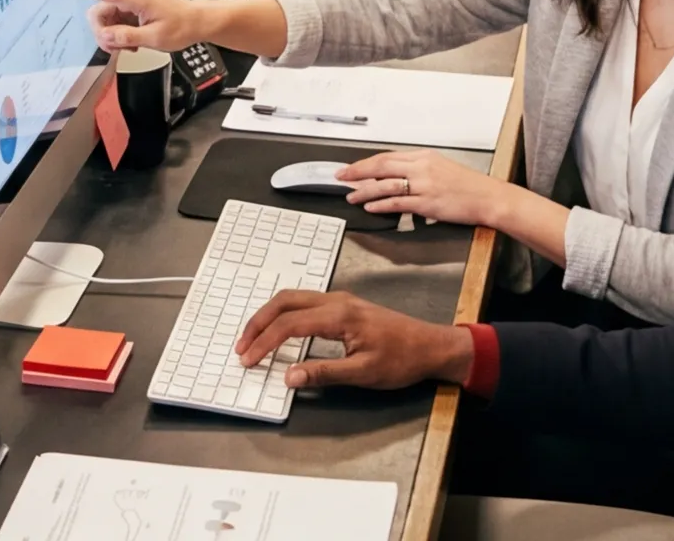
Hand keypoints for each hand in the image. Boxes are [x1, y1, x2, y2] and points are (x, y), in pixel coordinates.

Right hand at [56, 0, 207, 52]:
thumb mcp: (155, 38)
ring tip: (131, 47)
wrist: (196, 22)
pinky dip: (119, 35)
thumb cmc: (180, 27)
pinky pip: (114, 22)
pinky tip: (131, 44)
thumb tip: (105, 36)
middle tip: (118, 50)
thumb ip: (127, 37)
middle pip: (98, 13)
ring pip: (105, 20)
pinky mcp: (130, 9)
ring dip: (113, 37)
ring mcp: (128, 2)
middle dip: (103, 34)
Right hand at [235, 291, 473, 392]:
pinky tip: (281, 330)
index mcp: (339, 315)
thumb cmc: (402, 360)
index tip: (248, 360)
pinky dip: (284, 314)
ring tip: (255, 339)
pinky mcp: (344, 306)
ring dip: (270, 316)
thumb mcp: (363, 374)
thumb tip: (288, 376)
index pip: (289, 325)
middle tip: (242, 346)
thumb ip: (323, 373)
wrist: (431, 346)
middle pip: (284, 301)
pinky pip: (305, 303)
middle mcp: (336, 301)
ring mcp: (340, 300)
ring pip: (293, 298)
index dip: (264, 342)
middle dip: (258, 322)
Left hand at [339, 149, 507, 226]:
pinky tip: (370, 206)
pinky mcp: (428, 203)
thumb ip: (418, 169)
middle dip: (358, 171)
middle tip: (341, 176)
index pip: (388, 157)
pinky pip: (398, 203)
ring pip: (386, 184)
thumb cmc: (468, 185)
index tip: (352, 168)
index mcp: (424, 156)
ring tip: (351, 196)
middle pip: (382, 165)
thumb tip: (395, 176)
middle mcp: (422, 167)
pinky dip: (381, 204)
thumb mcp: (441, 168)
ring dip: (365, 190)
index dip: (366, 162)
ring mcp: (424, 185)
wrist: (488, 197)